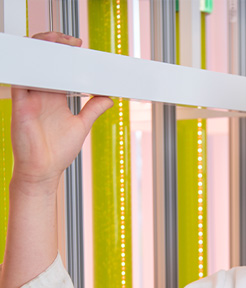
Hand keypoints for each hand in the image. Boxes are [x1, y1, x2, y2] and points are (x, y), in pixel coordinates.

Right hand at [10, 32, 112, 192]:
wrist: (42, 170)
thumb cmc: (58, 152)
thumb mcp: (81, 126)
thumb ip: (93, 110)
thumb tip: (109, 97)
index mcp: (55, 96)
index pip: (59, 68)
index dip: (68, 55)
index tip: (83, 48)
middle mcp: (41, 92)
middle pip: (44, 59)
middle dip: (56, 44)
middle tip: (75, 42)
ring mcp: (29, 96)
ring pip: (30, 61)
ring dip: (42, 47)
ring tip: (59, 41)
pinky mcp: (20, 102)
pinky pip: (20, 76)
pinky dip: (28, 64)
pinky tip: (40, 57)